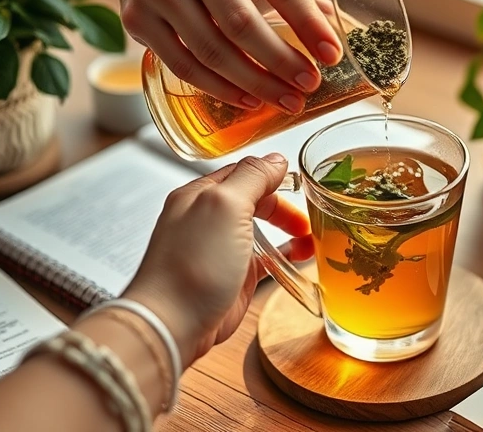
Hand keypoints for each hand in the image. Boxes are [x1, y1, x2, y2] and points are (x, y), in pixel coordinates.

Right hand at [102, 0, 342, 112]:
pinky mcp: (136, 17)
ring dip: (253, 84)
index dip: (308, 23)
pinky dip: (217, 88)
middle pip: (241, 26)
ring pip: (211, 52)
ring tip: (284, 100)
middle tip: (308, 86)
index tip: (332, 54)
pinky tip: (244, 98)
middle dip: (281, 64)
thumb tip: (329, 22)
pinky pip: (182, 64)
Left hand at [123, 154, 312, 366]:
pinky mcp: (231, 278)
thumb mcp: (225, 206)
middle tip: (306, 216)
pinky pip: (264, 260)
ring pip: (261, 230)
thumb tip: (275, 159)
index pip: (243, 172)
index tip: (300, 182)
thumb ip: (252, 177)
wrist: (172, 323)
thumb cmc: (191, 265)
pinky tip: (300, 257)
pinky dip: (285, 256)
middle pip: (254, 201)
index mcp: (201, 195)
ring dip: (288, 230)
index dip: (272, 176)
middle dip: (283, 206)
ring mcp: (219, 250)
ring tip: (310, 236)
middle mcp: (208, 219)